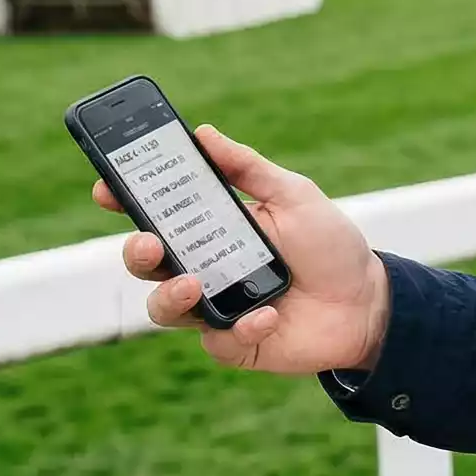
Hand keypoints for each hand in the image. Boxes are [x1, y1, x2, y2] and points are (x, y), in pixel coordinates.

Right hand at [95, 124, 388, 374]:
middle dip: (136, 251)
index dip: (124, 199)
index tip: (107, 187)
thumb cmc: (329, 245)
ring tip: (194, 285)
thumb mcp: (294, 195)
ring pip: (163, 307)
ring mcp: (214, 307)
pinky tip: (269, 315)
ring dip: (170, 296)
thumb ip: (249, 168)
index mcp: (212, 226)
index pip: (156, 212)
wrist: (368, 303)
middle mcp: (204, 266)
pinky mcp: (233, 343)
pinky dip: (241, 328)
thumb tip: (203, 133)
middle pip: (146, 262)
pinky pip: (216, 339)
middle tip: (150, 243)